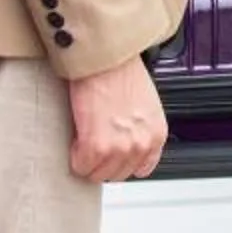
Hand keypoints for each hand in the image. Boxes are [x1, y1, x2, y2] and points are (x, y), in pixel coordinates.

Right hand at [67, 56, 168, 183]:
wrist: (106, 58)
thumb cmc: (122, 71)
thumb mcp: (145, 105)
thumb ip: (140, 129)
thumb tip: (125, 141)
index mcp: (156, 134)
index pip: (141, 169)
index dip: (121, 161)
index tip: (112, 154)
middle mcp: (141, 144)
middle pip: (116, 174)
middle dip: (102, 162)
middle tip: (93, 143)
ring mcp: (119, 148)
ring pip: (96, 174)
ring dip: (87, 161)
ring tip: (84, 138)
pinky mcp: (96, 147)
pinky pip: (80, 166)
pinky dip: (74, 155)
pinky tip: (77, 136)